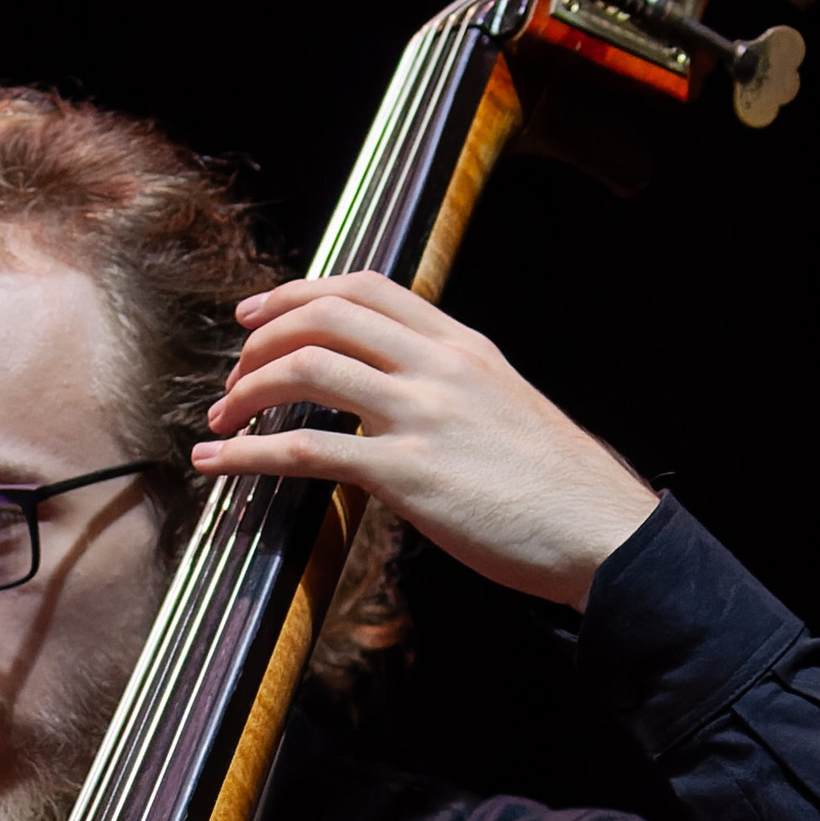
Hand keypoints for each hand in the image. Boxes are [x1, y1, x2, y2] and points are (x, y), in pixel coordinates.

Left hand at [195, 271, 655, 609]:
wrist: (602, 533)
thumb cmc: (556, 485)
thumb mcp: (505, 403)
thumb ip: (450, 385)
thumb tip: (394, 392)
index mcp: (462, 345)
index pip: (365, 288)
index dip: (298, 291)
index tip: (258, 314)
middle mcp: (438, 366)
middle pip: (324, 315)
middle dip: (261, 338)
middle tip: (231, 371)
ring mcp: (421, 416)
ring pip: (306, 369)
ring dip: (245, 391)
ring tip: (220, 418)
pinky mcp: (406, 475)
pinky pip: (304, 450)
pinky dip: (246, 454)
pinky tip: (217, 465)